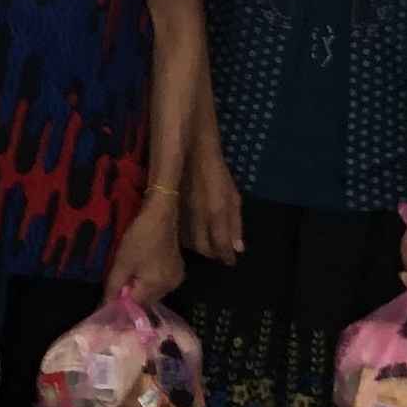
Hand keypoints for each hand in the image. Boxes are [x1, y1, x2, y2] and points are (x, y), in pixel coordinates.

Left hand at [109, 199, 183, 305]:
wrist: (160, 215)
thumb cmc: (139, 238)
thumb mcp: (121, 262)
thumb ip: (114, 286)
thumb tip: (107, 304)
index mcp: (157, 286)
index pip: (136, 305)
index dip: (121, 303)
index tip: (110, 298)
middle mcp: (170, 287)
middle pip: (146, 301)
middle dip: (131, 297)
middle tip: (118, 285)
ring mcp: (176, 279)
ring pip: (153, 293)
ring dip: (140, 290)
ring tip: (128, 276)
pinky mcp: (178, 271)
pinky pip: (160, 284)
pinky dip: (149, 282)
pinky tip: (141, 271)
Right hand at [188, 143, 247, 265]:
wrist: (188, 146)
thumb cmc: (214, 169)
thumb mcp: (232, 195)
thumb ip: (235, 222)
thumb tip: (238, 249)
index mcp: (214, 212)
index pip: (219, 246)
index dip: (225, 256)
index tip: (230, 260)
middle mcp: (196, 216)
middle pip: (202, 248)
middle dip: (212, 252)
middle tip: (218, 251)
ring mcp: (180, 212)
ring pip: (188, 242)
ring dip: (198, 245)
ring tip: (205, 241)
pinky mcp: (168, 209)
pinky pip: (177, 231)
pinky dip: (185, 235)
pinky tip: (190, 230)